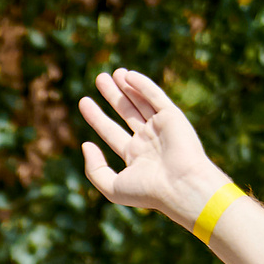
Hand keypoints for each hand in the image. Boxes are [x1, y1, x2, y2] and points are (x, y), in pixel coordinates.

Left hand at [77, 68, 229, 223]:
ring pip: (140, 101)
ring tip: (113, 72)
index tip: (83, 101)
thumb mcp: (112, 186)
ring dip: (126, 86)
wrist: (180, 185)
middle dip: (112, 95)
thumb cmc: (148, 192)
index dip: (96, 117)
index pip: (111, 132)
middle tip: (99, 78)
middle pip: (126, 112)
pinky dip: (142, 85)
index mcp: (135, 156)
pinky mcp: (172, 116)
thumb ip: (94, 168)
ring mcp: (161, 127)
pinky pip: (155, 96)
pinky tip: (128, 75)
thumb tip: (85, 144)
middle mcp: (148, 140)